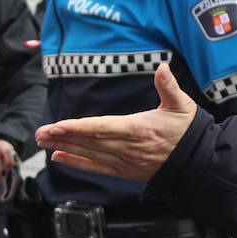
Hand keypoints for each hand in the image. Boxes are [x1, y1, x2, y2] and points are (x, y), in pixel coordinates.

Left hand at [34, 64, 197, 181]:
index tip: (58, 125)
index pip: (101, 127)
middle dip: (62, 137)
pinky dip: (76, 163)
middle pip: (88, 142)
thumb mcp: (182, 104)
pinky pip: (96, 167)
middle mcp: (127, 147)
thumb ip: (169, 86)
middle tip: (40, 133)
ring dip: (64, 147)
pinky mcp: (123, 170)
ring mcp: (124, 161)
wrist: (197, 162)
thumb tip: (163, 68)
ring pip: (88, 154)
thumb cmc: (187, 130)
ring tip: (44, 142)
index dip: (77, 127)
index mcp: (138, 129)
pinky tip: (60, 157)